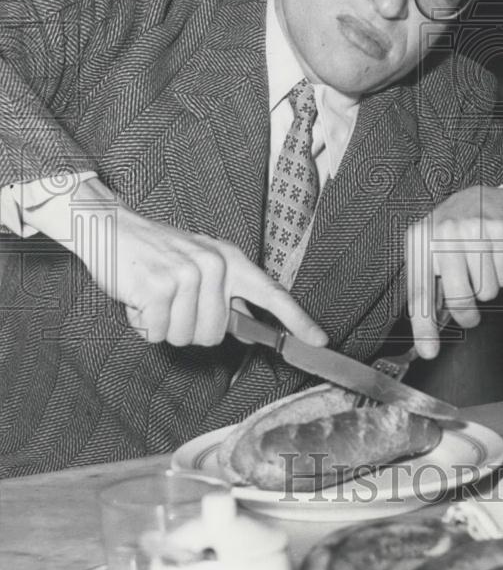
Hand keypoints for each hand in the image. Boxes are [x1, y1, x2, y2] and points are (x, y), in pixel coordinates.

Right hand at [55, 179, 327, 347]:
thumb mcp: (201, 266)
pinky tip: (138, 299)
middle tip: (172, 303)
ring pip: (185, 336)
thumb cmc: (158, 255)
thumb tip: (247, 326)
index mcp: (231, 261)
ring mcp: (187, 275)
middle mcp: (215, 265)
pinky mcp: (158, 286)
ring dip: (163, 326)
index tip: (320, 340)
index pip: (272, 294)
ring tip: (154, 297)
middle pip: (215, 335)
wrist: (115, 229)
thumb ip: (225, 294)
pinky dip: (143, 324)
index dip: (297, 320)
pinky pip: (157, 332)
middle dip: (189, 329)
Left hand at [405, 186, 502, 358]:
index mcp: (419, 241)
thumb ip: (429, 290)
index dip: (424, 326)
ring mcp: (471, 228)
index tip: (429, 352)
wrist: (485, 196)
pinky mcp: (499, 228)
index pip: (419, 291)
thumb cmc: (454, 233)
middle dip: (467, 313)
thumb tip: (427, 339)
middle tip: (470, 312)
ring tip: (482, 265)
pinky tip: (497, 255)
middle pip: (459, 297)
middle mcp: (442, 232)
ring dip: (488, 287)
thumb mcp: (431, 252)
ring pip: (487, 291)